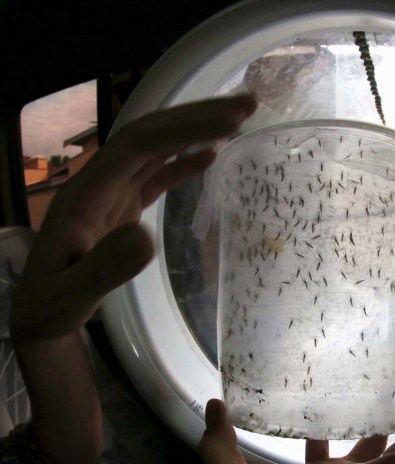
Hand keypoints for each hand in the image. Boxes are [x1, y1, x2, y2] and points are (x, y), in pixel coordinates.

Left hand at [6, 95, 255, 463]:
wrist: (41, 321)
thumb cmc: (51, 313)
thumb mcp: (70, 299)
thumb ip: (104, 269)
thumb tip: (147, 237)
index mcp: (87, 195)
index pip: (140, 145)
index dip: (185, 128)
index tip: (231, 122)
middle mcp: (99, 184)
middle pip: (151, 134)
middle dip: (197, 115)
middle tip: (248, 105)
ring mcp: (111, 195)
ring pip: (155, 149)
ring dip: (194, 130)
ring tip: (238, 119)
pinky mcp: (122, 209)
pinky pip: (155, 174)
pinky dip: (183, 160)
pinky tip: (210, 155)